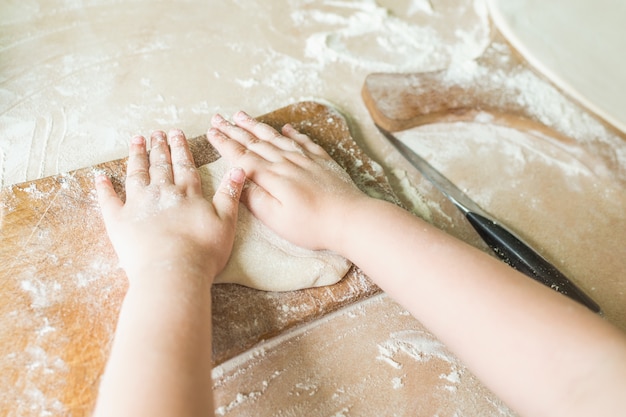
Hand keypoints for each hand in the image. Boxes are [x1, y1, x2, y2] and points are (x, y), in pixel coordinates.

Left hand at [95, 129, 244, 282]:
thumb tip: (239, 168)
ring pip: (136, 174)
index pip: (184, 165)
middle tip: (156, 133)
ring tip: (136, 141)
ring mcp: (138, 204)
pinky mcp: (119, 221)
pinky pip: (108, 199)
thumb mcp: (226, 221)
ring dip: (136, 156)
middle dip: (159, 147)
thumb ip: (229, 193)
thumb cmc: (204, 251)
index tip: (175, 133)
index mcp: (187, 193)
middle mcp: (162, 192)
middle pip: (160, 165)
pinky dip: (104, 187)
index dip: (180, 148)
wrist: (173, 271)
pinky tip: (100, 176)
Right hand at [207, 111, 366, 251]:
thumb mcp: (276, 219)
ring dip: (257, 126)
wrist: (350, 218)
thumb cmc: (312, 225)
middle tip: (218, 118)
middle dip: (234, 129)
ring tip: (241, 115)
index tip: (210, 132)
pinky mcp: (322, 161)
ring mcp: (305, 159)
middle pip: (255, 142)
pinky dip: (293, 133)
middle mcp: (286, 162)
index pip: (242, 156)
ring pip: (276, 137)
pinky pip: (303, 142)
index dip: (224, 143)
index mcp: (272, 177)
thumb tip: (237, 181)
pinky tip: (286, 128)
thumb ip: (254, 198)